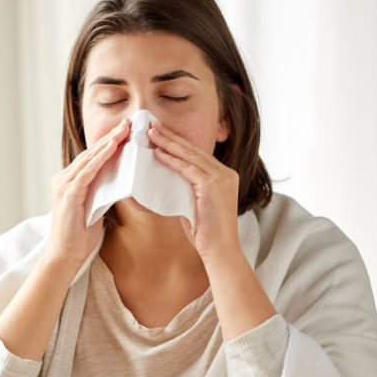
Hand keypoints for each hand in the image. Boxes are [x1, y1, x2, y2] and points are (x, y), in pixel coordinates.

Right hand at [44, 117, 130, 272]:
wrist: (66, 256)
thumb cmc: (80, 236)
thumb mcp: (95, 208)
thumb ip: (102, 193)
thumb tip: (120, 181)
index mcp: (69, 182)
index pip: (92, 158)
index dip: (109, 144)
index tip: (126, 132)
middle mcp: (64, 179)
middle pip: (91, 153)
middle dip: (110, 138)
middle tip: (128, 123)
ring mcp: (64, 185)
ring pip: (89, 159)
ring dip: (108, 143)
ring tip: (124, 130)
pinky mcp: (69, 194)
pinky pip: (87, 171)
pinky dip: (100, 158)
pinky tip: (112, 147)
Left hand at [149, 121, 275, 339]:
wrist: (219, 251)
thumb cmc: (206, 233)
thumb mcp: (195, 204)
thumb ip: (186, 189)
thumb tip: (166, 179)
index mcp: (223, 176)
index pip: (196, 154)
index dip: (177, 142)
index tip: (160, 133)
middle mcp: (225, 173)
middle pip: (193, 150)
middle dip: (171, 136)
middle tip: (152, 125)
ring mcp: (221, 179)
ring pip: (190, 155)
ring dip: (168, 143)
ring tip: (150, 133)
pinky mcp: (213, 187)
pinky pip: (188, 169)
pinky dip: (172, 160)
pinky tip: (158, 154)